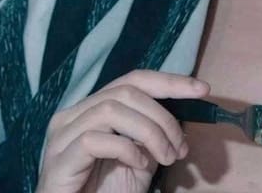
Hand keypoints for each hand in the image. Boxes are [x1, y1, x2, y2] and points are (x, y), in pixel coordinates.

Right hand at [36, 70, 209, 192]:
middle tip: (180, 147)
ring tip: (166, 157)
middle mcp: (73, 114)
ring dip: (150, 133)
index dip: (169, 81)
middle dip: (162, 117)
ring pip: (112, 110)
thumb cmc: (106, 191)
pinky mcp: (60, 156)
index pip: (133, 80)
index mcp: (91, 108)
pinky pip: (95, 140)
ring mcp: (62, 134)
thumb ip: (152, 133)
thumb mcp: (139, 158)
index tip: (202, 89)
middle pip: (126, 92)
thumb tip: (183, 112)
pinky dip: (126, 149)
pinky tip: (140, 165)